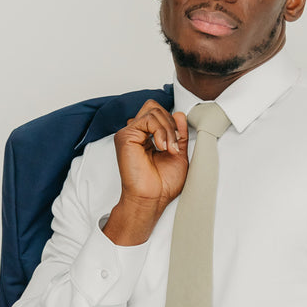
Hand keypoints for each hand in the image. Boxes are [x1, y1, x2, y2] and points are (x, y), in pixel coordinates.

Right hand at [103, 101, 188, 244]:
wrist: (151, 199)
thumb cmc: (162, 185)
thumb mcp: (178, 154)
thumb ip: (179, 134)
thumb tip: (180, 114)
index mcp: (147, 136)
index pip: (159, 113)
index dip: (172, 123)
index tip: (178, 144)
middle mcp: (137, 133)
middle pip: (155, 107)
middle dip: (171, 124)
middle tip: (175, 146)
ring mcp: (130, 133)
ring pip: (153, 111)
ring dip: (168, 129)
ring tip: (170, 149)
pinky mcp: (125, 136)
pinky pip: (148, 119)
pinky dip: (160, 131)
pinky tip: (162, 147)